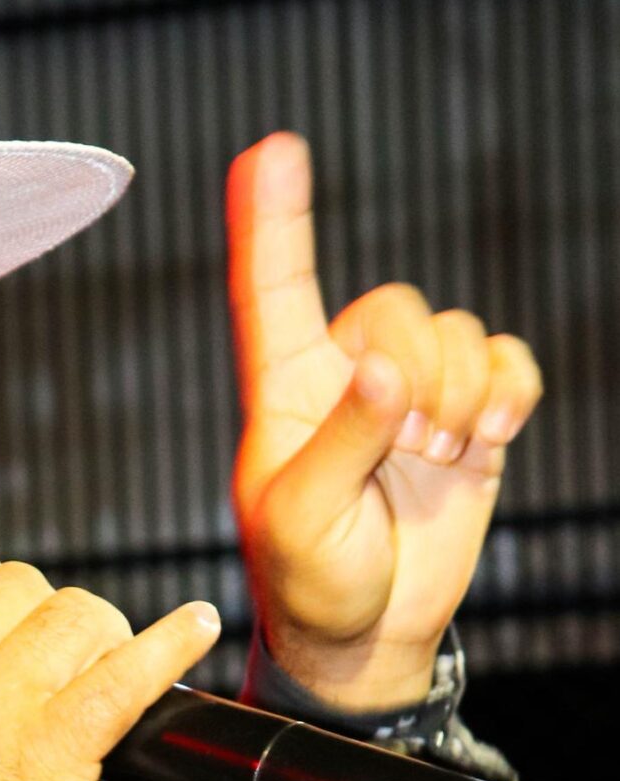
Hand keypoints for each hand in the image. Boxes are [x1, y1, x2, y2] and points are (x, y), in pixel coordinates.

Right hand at [0, 544, 221, 780]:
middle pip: (16, 583)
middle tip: (43, 662)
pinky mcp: (61, 742)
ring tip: (96, 668)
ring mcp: (4, 697)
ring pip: (77, 614)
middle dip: (37, 617)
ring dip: (95, 636)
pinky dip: (175, 644)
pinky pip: (131, 671)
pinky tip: (198, 626)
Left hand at [228, 132, 541, 710]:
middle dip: (418, 372)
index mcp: (286, 390)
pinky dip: (509, 391)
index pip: (274, 290)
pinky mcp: (470, 415)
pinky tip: (488, 438)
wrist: (371, 631)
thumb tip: (382, 369)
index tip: (272, 150)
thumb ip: (339, 443)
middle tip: (409, 445)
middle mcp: (349, 374)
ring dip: (460, 395)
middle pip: (397, 308)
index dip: (272, 221)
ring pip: (456, 332)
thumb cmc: (312, 581)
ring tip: (436, 459)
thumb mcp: (303, 522)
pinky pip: (507, 359)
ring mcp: (414, 392)